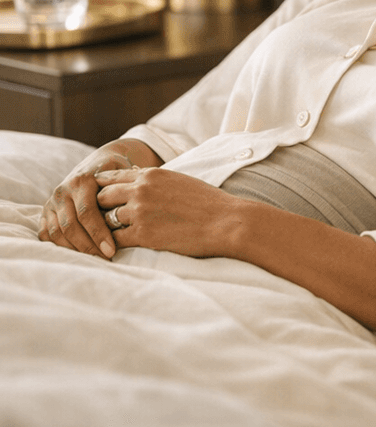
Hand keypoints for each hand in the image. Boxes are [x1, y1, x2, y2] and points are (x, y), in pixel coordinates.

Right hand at [39, 139, 163, 257]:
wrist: (99, 162)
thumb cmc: (117, 172)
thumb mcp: (123, 174)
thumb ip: (125, 191)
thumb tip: (136, 214)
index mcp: (82, 180)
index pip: (87, 213)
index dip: (99, 234)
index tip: (112, 250)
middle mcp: (64, 190)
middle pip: (71, 226)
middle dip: (88, 246)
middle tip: (105, 259)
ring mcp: (52, 202)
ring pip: (58, 232)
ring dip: (75, 249)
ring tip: (94, 259)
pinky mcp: (46, 212)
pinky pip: (47, 234)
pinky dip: (60, 246)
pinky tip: (78, 254)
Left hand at [95, 166, 240, 257]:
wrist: (226, 221)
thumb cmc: (208, 203)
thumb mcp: (179, 181)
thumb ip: (156, 182)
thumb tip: (138, 183)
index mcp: (151, 175)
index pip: (111, 177)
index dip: (103, 189)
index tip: (101, 199)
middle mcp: (142, 190)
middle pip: (102, 196)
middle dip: (98, 208)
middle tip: (99, 220)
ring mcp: (140, 212)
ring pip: (104, 219)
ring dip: (105, 229)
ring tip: (104, 238)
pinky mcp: (143, 235)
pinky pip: (114, 240)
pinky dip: (111, 246)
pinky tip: (113, 251)